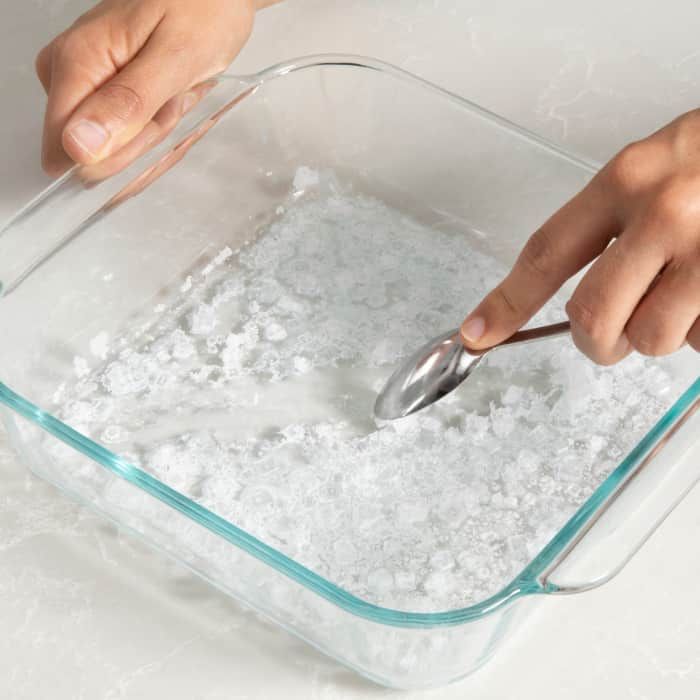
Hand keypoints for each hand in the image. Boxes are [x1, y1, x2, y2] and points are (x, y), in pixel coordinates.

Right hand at [35, 0, 275, 175]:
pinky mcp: (105, 88)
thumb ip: (126, 105)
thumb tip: (77, 147)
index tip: (157, 120)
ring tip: (177, 87)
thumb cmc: (202, 9)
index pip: (70, 146)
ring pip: (118, 143)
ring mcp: (87, 81)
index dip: (121, 150)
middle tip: (175, 95)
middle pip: (96, 150)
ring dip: (159, 125)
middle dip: (146, 135)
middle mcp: (67, 72)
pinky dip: (161, 119)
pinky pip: (131, 130)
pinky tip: (174, 93)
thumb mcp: (174, 60)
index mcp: (76, 62)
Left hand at [461, 110, 699, 363]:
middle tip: (613, 337)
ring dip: (663, 332)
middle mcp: (667, 214)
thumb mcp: (661, 165)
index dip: (506, 303)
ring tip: (689, 291)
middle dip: (599, 342)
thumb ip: (615, 223)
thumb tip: (574, 299)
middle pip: (594, 318)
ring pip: (655, 339)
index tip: (477, 334)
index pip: (545, 253)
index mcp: (629, 179)